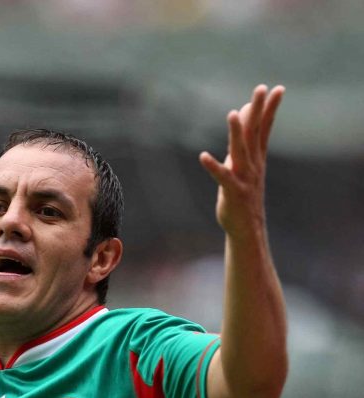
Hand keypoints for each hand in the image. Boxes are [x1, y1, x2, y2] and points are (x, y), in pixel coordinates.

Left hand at [199, 84, 284, 238]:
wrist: (248, 228)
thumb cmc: (244, 194)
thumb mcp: (246, 166)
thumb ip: (245, 143)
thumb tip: (242, 119)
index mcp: (257, 158)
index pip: (264, 129)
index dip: (269, 109)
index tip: (275, 88)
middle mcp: (254, 165)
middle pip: (255, 133)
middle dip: (258, 110)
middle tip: (261, 88)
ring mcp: (245, 178)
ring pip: (241, 151)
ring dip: (236, 132)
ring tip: (233, 113)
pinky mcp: (233, 192)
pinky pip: (223, 177)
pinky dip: (213, 167)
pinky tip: (203, 156)